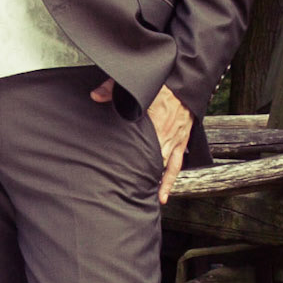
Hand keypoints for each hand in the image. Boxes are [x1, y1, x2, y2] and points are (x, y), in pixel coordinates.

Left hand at [90, 77, 191, 202]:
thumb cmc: (163, 83)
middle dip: (137, 176)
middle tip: (121, 192)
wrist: (188, 82)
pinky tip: (163, 196)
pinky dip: (170, 182)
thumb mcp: (137, 84)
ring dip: (151, 183)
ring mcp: (174, 142)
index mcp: (153, 123)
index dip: (128, 161)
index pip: (139, 145)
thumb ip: (113, 89)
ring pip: (162, 168)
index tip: (115, 173)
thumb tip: (95, 96)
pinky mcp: (182, 143)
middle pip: (149, 161)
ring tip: (138, 199)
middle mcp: (165, 136)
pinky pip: (177, 167)